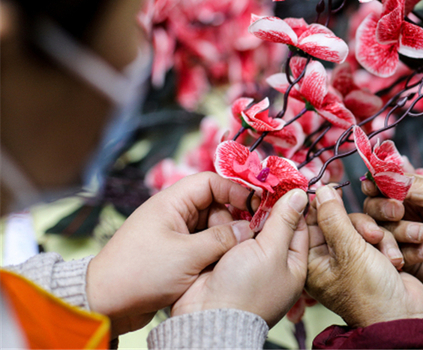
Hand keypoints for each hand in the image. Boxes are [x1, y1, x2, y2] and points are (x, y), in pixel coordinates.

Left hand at [87, 172, 253, 335]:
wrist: (105, 303)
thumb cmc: (138, 273)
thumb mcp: (187, 256)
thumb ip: (221, 239)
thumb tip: (247, 230)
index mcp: (171, 202)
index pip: (210, 182)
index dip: (235, 190)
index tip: (254, 205)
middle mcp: (172, 214)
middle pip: (214, 205)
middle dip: (230, 221)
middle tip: (242, 239)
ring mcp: (172, 234)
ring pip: (210, 227)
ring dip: (222, 240)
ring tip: (227, 257)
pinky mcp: (173, 253)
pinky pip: (201, 245)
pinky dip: (212, 253)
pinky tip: (217, 266)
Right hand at [172, 188, 308, 327]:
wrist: (207, 316)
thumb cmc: (246, 291)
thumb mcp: (271, 251)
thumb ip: (284, 221)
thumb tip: (301, 196)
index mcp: (292, 265)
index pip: (298, 227)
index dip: (292, 204)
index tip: (283, 184)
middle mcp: (270, 264)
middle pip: (270, 225)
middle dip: (261, 208)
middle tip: (255, 189)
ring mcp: (245, 262)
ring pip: (246, 228)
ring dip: (239, 214)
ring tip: (235, 197)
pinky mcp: (223, 260)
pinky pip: (226, 235)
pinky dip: (222, 224)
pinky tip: (218, 210)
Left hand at [306, 185, 422, 327]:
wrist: (404, 317)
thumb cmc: (371, 295)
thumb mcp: (349, 251)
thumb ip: (333, 217)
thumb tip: (322, 192)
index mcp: (315, 261)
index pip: (312, 221)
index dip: (324, 204)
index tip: (335, 188)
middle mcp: (333, 260)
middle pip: (343, 221)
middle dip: (363, 227)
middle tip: (373, 237)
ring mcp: (356, 260)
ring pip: (366, 228)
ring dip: (384, 239)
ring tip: (391, 258)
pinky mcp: (377, 260)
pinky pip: (384, 239)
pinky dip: (394, 247)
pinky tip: (401, 259)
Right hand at [362, 175, 422, 296]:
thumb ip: (409, 184)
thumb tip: (380, 171)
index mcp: (415, 192)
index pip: (382, 183)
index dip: (374, 183)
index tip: (373, 185)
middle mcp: (406, 212)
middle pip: (373, 207)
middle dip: (382, 208)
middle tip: (399, 211)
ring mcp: (405, 237)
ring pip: (380, 231)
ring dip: (399, 232)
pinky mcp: (407, 260)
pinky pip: (391, 254)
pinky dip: (408, 252)